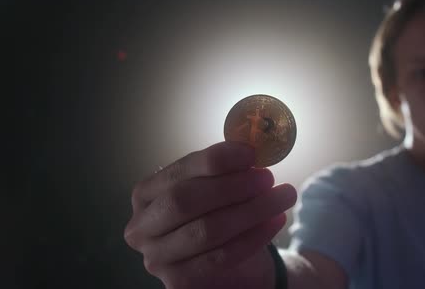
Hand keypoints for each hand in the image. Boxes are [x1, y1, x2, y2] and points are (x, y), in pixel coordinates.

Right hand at [124, 141, 296, 288]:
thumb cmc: (217, 216)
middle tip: (267, 177)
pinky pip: (221, 257)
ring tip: (283, 195)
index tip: (251, 152)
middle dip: (232, 186)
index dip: (215, 160)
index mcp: (145, 194)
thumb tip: (250, 148)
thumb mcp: (216, 188)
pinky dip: (253, 236)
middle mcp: (141, 227)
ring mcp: (156, 258)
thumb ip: (225, 170)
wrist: (228, 266)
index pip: (179, 172)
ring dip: (251, 210)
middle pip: (186, 200)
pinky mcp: (179, 281)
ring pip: (206, 230)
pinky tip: (276, 221)